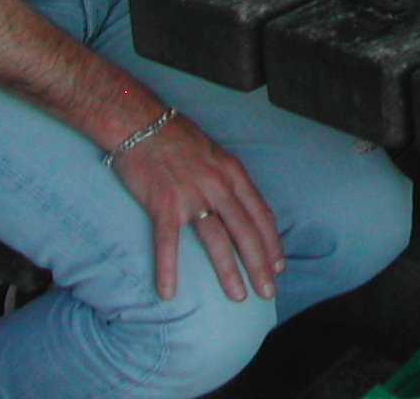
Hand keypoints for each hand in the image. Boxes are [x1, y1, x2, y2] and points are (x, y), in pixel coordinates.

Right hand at [110, 110, 284, 302]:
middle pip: (246, 231)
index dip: (271, 242)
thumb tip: (239, 204)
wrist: (139, 122)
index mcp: (233, 172)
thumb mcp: (214, 152)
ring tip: (238, 297)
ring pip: (217, 240)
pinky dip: (168, 269)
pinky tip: (168, 293)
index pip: (260, 213)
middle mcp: (218, 184)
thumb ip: (227, 178)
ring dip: (229, 272)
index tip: (279, 265)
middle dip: (260, 265)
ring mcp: (191, 194)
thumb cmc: (175, 136)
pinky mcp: (162, 203)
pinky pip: (167, 243)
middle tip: (268, 293)